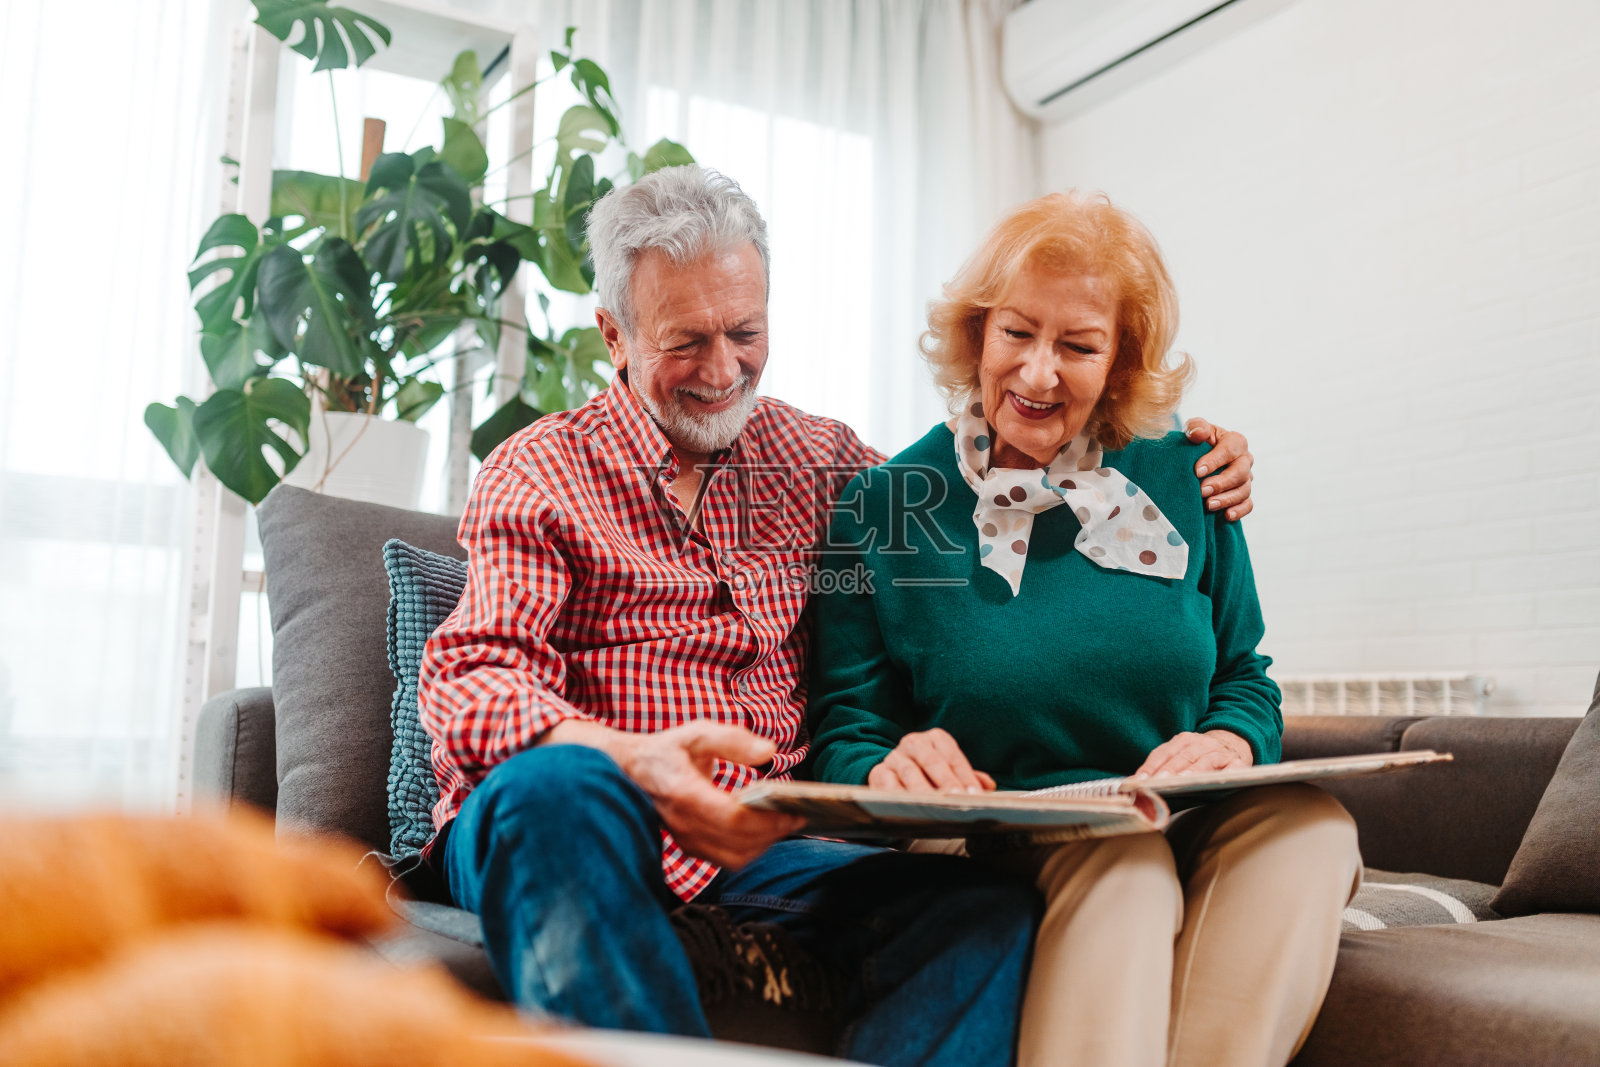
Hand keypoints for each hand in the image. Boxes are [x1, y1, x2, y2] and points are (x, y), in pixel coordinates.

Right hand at [544, 719, 803, 867]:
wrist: (628, 772)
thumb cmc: (666, 751)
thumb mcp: (696, 733)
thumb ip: (733, 739)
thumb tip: (768, 751)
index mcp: (684, 793)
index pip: (733, 818)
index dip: (768, 818)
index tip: (794, 808)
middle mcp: (684, 824)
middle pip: (740, 843)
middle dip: (774, 832)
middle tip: (797, 814)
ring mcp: (685, 840)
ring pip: (735, 858)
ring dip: (764, 844)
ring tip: (783, 822)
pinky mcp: (690, 848)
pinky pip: (727, 859)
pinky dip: (750, 848)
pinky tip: (762, 829)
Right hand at [867, 728, 996, 793]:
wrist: (893, 773)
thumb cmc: (928, 773)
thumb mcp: (949, 771)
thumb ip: (968, 777)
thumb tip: (988, 786)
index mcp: (935, 738)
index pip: (952, 756)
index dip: (965, 775)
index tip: (975, 794)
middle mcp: (913, 743)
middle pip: (932, 761)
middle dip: (947, 782)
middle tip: (958, 799)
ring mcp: (894, 757)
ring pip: (910, 773)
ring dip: (924, 791)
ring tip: (936, 806)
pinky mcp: (878, 773)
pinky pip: (889, 786)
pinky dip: (900, 797)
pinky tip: (911, 808)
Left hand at [1132, 730, 1252, 778]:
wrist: (1233, 744)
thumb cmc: (1200, 759)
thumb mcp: (1180, 757)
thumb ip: (1163, 769)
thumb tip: (1137, 786)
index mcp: (1183, 740)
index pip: (1163, 753)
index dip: (1150, 766)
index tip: (1138, 781)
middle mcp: (1201, 743)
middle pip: (1183, 756)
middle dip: (1169, 770)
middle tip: (1158, 781)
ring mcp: (1220, 752)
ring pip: (1205, 760)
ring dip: (1193, 771)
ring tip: (1183, 781)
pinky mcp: (1238, 762)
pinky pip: (1233, 767)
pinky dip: (1228, 772)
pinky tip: (1220, 779)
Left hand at [1184, 418, 1253, 520]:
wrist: (1198, 459)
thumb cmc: (1198, 442)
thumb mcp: (1195, 430)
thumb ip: (1196, 427)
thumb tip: (1198, 434)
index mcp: (1235, 441)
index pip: (1229, 450)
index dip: (1214, 461)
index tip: (1197, 471)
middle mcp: (1245, 460)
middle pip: (1240, 473)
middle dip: (1221, 483)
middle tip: (1202, 490)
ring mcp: (1246, 479)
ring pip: (1244, 491)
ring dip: (1227, 499)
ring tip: (1209, 505)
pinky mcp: (1244, 495)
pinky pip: (1248, 505)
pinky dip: (1239, 511)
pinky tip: (1227, 515)